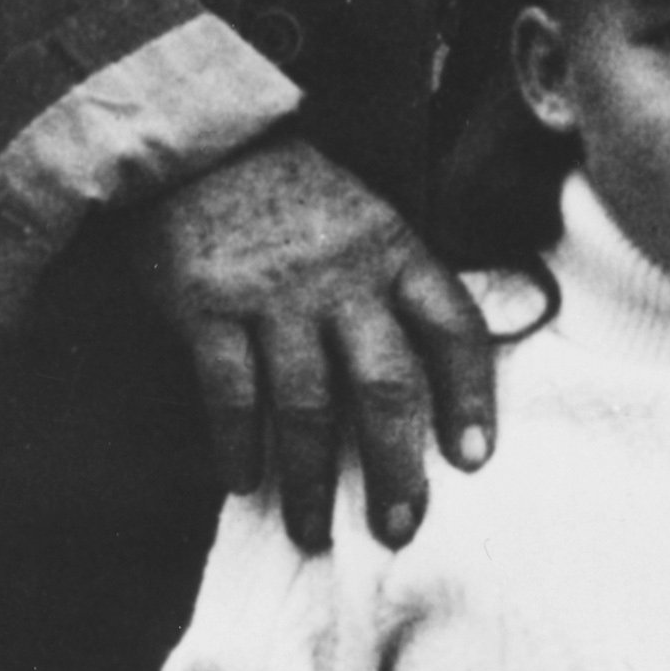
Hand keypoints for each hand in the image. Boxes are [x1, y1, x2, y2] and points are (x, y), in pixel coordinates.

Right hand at [124, 134, 497, 548]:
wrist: (195, 139)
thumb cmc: (292, 196)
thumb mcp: (367, 221)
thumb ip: (396, 291)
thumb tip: (430, 390)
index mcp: (395, 251)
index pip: (453, 328)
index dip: (471, 397)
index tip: (474, 459)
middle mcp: (343, 277)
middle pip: (385, 385)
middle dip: (396, 467)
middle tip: (399, 528)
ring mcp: (274, 294)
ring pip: (307, 405)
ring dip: (312, 480)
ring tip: (314, 531)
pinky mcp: (207, 305)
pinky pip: (231, 393)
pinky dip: (238, 445)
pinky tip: (244, 483)